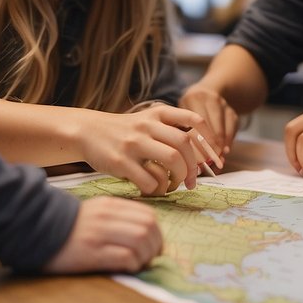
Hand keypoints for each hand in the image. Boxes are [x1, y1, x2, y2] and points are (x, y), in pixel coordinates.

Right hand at [42, 196, 162, 273]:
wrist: (35, 232)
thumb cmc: (68, 228)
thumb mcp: (94, 214)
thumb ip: (117, 219)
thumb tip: (144, 236)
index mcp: (110, 205)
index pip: (147, 215)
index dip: (157, 233)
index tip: (154, 246)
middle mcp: (106, 217)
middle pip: (148, 227)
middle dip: (155, 246)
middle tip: (150, 258)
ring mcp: (98, 234)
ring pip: (140, 240)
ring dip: (146, 256)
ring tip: (140, 264)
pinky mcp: (91, 253)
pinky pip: (125, 256)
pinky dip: (133, 264)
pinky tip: (128, 268)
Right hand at [76, 104, 203, 195]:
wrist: (88, 132)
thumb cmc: (125, 131)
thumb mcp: (148, 120)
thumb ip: (171, 130)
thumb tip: (201, 155)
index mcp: (158, 113)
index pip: (194, 120)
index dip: (209, 139)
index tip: (214, 156)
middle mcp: (147, 125)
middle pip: (185, 144)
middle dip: (194, 166)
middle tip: (193, 181)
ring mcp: (134, 143)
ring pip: (172, 160)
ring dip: (179, 178)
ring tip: (174, 186)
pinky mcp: (121, 162)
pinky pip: (149, 179)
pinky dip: (157, 188)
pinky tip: (154, 189)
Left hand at [179, 85, 239, 154]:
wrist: (206, 91)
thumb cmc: (187, 109)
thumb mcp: (180, 113)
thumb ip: (182, 129)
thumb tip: (187, 153)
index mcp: (192, 98)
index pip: (199, 120)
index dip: (203, 138)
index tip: (202, 153)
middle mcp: (209, 98)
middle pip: (214, 124)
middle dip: (214, 144)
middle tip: (212, 160)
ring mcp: (223, 103)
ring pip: (225, 127)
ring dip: (223, 144)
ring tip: (219, 157)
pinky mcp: (232, 110)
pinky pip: (232, 127)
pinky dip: (229, 140)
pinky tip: (225, 150)